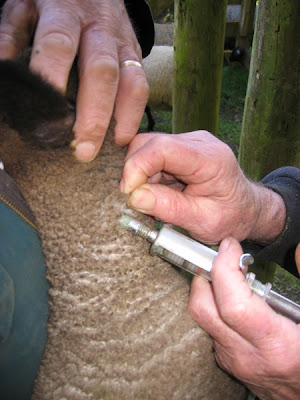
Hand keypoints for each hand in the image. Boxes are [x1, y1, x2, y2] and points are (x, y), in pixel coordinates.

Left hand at [0, 0, 148, 160]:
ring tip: (112, 147)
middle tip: (84, 149)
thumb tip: (4, 74)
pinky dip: (134, 114)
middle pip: (101, 71)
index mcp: (64, 9)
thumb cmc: (52, 2)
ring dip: (121, 118)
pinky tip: (124, 136)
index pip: (59, 44)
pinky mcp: (136, 54)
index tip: (47, 114)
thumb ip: (11, 35)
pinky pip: (142, 86)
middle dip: (94, 114)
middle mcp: (99, 27)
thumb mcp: (24, 7)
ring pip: (130, 82)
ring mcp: (122, 42)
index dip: (53, 78)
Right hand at [120, 131, 284, 243]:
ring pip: (147, 149)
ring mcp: (188, 143)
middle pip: (149, 144)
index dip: (137, 167)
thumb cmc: (231, 216)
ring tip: (151, 201)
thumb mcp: (202, 221)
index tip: (127, 193)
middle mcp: (198, 143)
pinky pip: (152, 156)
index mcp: (210, 158)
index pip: (163, 148)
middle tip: (136, 200)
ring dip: (140, 176)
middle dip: (135, 172)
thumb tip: (134, 197)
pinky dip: (147, 176)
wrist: (246, 210)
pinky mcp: (181, 150)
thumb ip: (169, 208)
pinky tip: (156, 193)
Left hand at [188, 237, 299, 399]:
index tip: (230, 247)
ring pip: (202, 319)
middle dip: (205, 275)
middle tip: (222, 259)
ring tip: (229, 275)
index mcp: (276, 345)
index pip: (233, 304)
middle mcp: (247, 355)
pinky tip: (234, 299)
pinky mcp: (227, 361)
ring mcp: (233, 360)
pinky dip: (216, 307)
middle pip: (203, 310)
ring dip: (209, 289)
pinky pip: (211, 328)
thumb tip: (296, 253)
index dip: (225, 269)